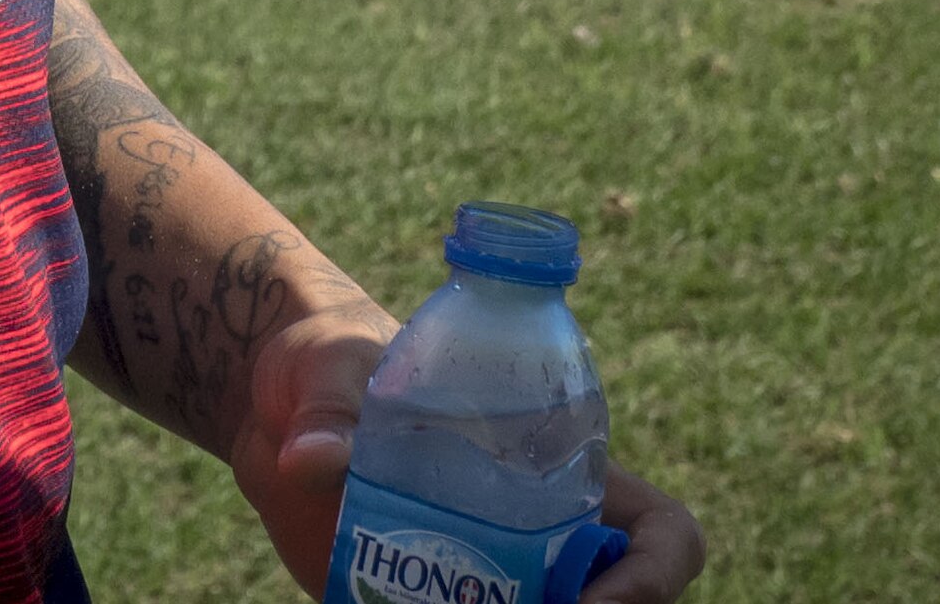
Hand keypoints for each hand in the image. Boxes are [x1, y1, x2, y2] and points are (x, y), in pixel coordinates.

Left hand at [233, 310, 706, 600]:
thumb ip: (328, 410)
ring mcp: (488, 583)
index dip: (653, 576)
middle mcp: (538, 539)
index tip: (590, 601)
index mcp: (557, 468)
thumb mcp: (332, 370)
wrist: (277, 407)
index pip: (662, 533)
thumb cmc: (332, 360)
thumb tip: (309, 459)